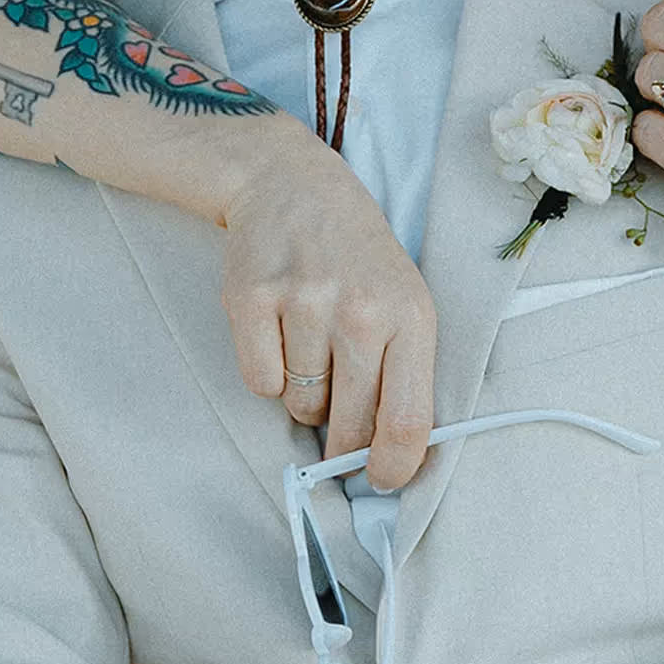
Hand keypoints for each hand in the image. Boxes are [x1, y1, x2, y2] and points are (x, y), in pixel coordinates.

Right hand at [218, 123, 436, 489]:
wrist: (292, 183)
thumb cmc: (356, 256)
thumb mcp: (403, 300)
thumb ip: (405, 373)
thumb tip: (396, 461)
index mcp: (412, 315)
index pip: (409, 420)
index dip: (394, 467)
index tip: (380, 480)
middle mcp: (362, 310)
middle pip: (349, 426)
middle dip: (341, 443)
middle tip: (337, 423)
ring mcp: (304, 302)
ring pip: (301, 406)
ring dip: (304, 393)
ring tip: (311, 342)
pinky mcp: (251, 299)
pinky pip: (259, 383)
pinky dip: (266, 371)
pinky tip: (278, 329)